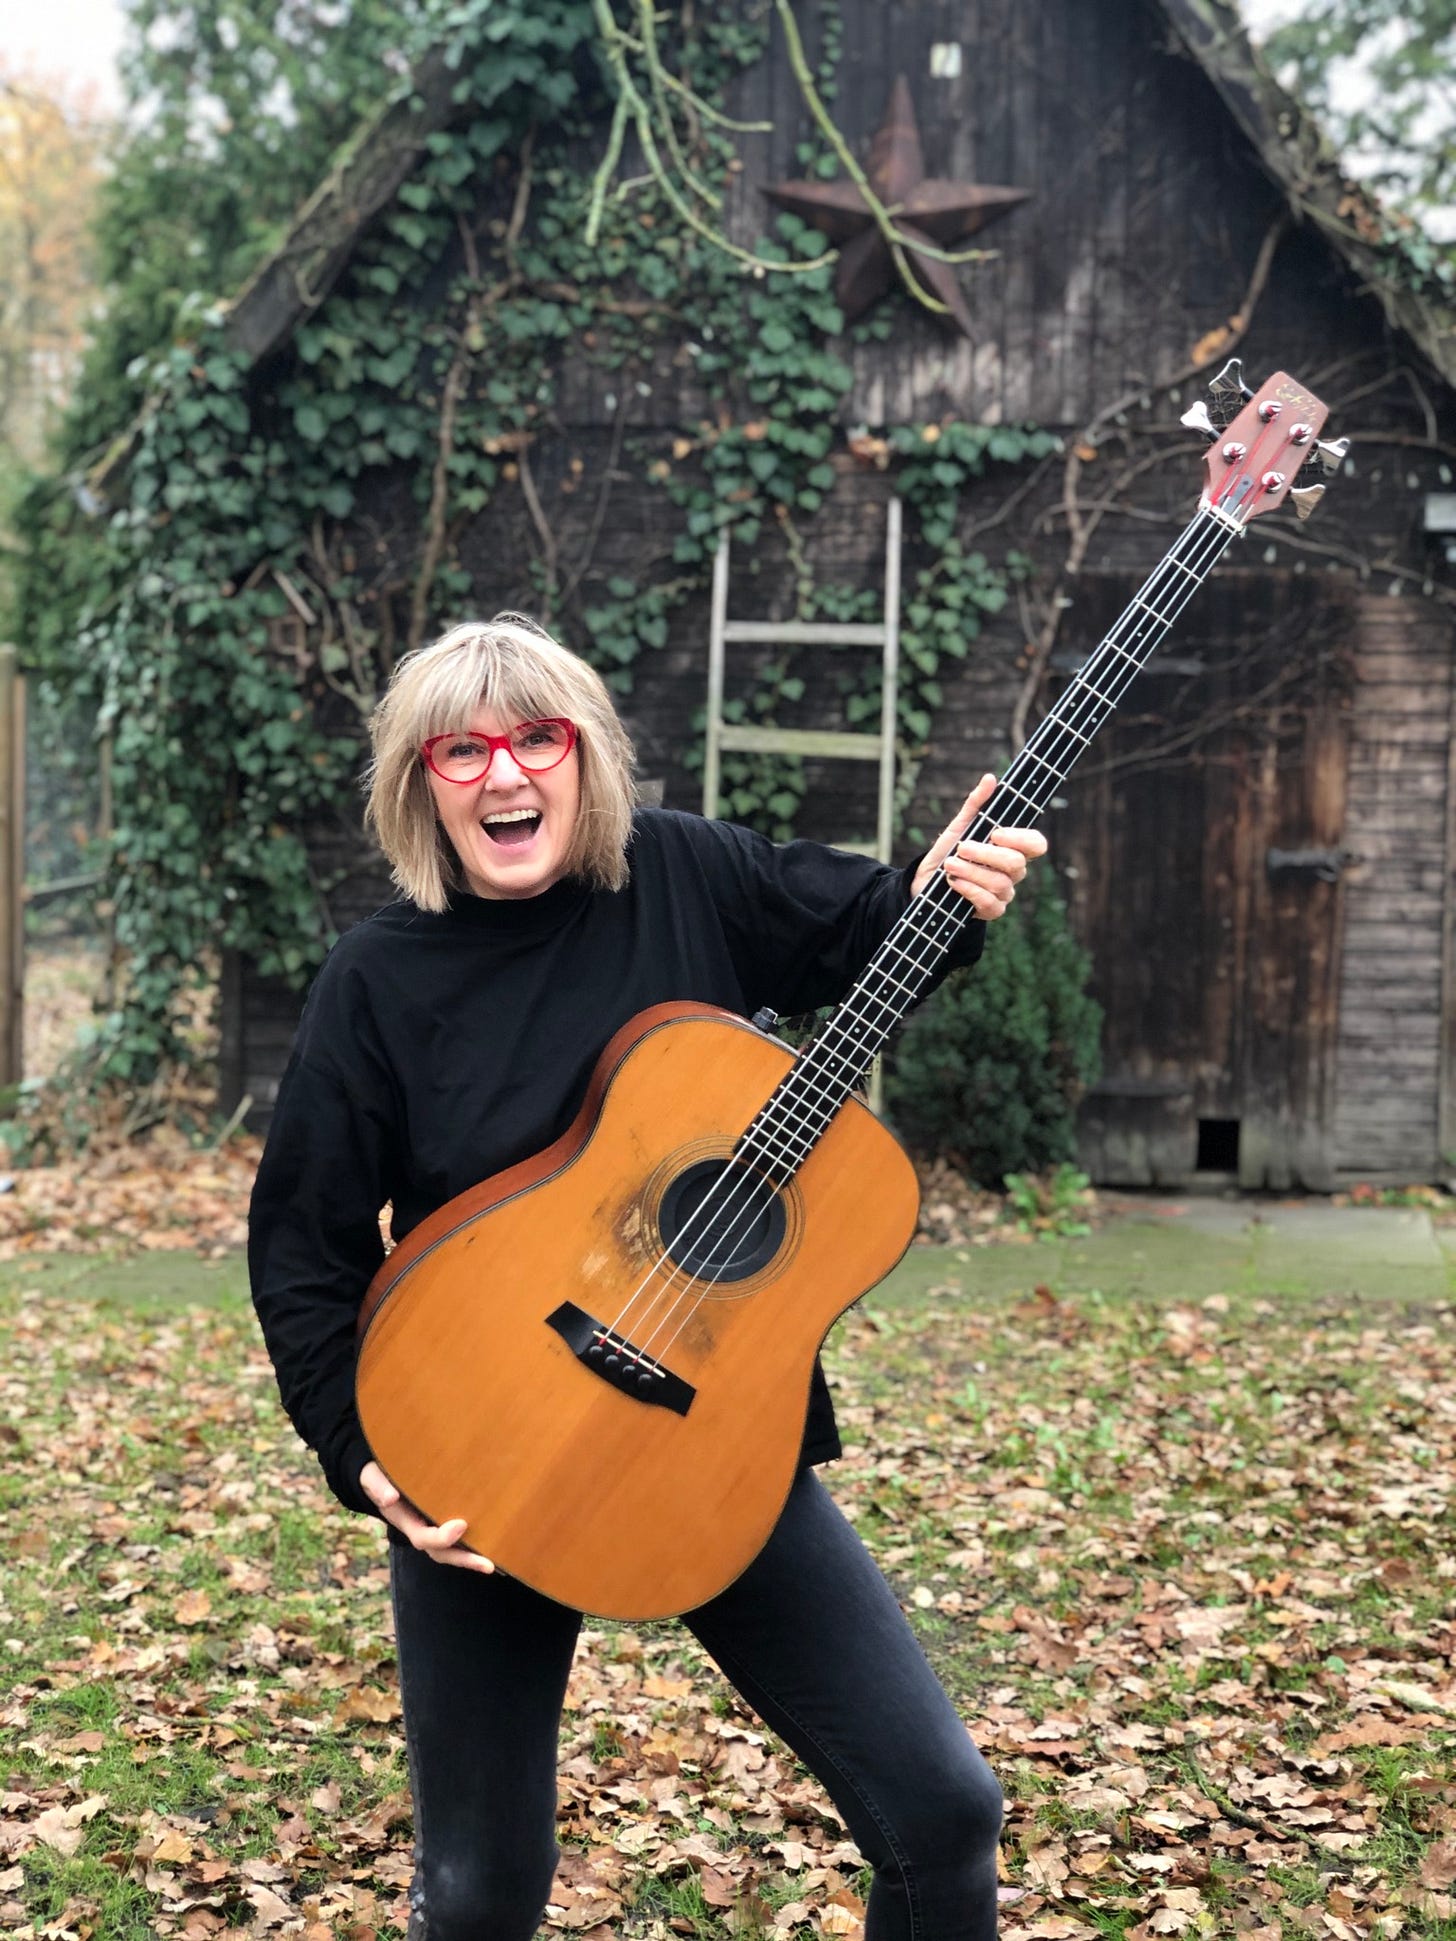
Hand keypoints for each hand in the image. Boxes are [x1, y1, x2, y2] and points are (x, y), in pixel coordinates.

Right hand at [359, 1459, 496, 1573]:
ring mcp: (431, 1526)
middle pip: (441, 1552)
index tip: (461, 1525)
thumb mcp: (373, 1478)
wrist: (378, 1476)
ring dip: (472, 1557)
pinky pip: (458, 1536)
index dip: (442, 1537)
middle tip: (488, 1565)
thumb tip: (390, 1498)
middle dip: (464, 1559)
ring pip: (451, 1549)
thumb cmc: (378, 1476)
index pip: (423, 1538)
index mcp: (405, 1521)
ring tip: (495, 1564)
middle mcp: (419, 1529)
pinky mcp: (441, 1518)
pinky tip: (496, 1545)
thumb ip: (378, 1486)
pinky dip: (474, 1543)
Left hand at [911, 772, 1047, 915]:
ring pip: (999, 884)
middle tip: (961, 848)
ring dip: (971, 872)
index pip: (1036, 844)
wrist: (926, 881)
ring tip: (950, 865)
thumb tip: (991, 778)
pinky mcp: (992, 910)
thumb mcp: (959, 825)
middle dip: (985, 854)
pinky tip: (954, 883)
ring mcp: (1005, 892)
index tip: (996, 833)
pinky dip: (970, 891)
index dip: (1020, 839)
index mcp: (1012, 848)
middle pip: (1016, 864)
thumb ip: (976, 804)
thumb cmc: (949, 851)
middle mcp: (1014, 871)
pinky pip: (989, 903)